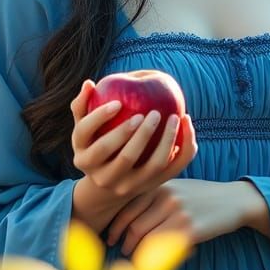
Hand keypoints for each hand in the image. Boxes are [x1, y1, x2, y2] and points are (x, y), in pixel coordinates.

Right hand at [70, 79, 197, 207]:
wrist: (110, 186)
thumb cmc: (97, 145)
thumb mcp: (84, 132)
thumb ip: (83, 107)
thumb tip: (89, 83)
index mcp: (84, 158)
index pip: (88, 138)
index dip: (100, 118)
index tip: (117, 103)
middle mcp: (104, 177)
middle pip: (124, 157)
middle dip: (141, 135)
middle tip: (153, 113)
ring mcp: (128, 186)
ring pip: (152, 166)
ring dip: (166, 141)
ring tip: (174, 117)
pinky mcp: (150, 186)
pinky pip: (172, 169)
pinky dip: (184, 149)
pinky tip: (187, 126)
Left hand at [105, 179, 245, 256]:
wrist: (233, 200)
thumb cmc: (200, 195)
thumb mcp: (176, 186)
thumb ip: (153, 195)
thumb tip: (123, 215)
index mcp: (159, 185)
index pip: (127, 207)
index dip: (115, 225)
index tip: (110, 236)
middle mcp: (167, 197)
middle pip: (133, 225)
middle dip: (123, 241)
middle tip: (120, 249)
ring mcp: (179, 214)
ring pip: (145, 238)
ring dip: (135, 250)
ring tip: (133, 255)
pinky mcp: (191, 230)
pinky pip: (163, 247)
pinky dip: (153, 255)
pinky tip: (152, 258)